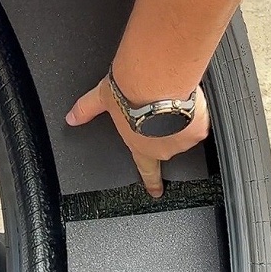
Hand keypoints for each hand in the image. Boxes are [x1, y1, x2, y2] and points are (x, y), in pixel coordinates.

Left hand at [65, 76, 209, 197]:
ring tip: (168, 100)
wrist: (155, 80)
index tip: (156, 192)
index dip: (151, 182)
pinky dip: (193, 110)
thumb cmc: (130, 91)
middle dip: (165, 130)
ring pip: (183, 132)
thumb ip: (87, 109)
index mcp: (140, 147)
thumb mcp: (103, 99)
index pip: (146, 170)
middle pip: (166, 145)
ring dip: (178, 120)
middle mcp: (162, 149)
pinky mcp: (198, 128)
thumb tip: (72, 117)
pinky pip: (198, 121)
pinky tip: (184, 99)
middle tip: (158, 110)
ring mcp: (181, 141)